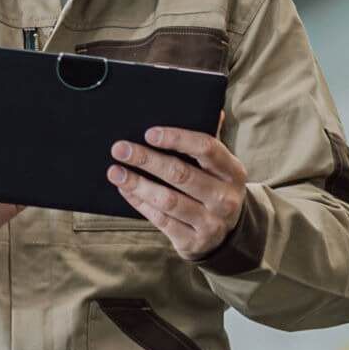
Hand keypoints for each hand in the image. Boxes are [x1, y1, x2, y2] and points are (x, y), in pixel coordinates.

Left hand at [107, 126, 248, 259]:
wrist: (225, 236)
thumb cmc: (214, 189)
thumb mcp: (220, 167)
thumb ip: (211, 140)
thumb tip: (211, 108)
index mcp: (233, 172)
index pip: (206, 148)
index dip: (177, 139)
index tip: (148, 133)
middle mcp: (225, 198)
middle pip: (181, 174)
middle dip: (147, 160)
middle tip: (120, 149)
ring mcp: (210, 223)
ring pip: (167, 200)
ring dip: (137, 184)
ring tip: (114, 171)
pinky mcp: (193, 242)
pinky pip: (160, 220)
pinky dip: (139, 203)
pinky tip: (125, 190)